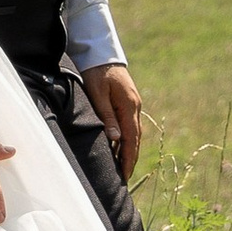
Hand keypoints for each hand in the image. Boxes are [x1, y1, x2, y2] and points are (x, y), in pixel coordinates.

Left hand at [85, 62, 143, 178]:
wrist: (100, 51)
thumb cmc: (96, 72)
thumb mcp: (98, 93)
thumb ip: (106, 116)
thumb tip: (116, 139)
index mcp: (129, 105)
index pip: (131, 138)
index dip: (128, 158)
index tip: (125, 175)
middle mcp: (135, 106)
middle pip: (135, 138)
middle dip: (131, 159)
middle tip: (125, 178)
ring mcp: (133, 104)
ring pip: (133, 133)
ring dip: (129, 150)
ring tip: (122, 169)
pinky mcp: (127, 102)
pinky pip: (129, 125)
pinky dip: (126, 139)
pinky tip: (118, 148)